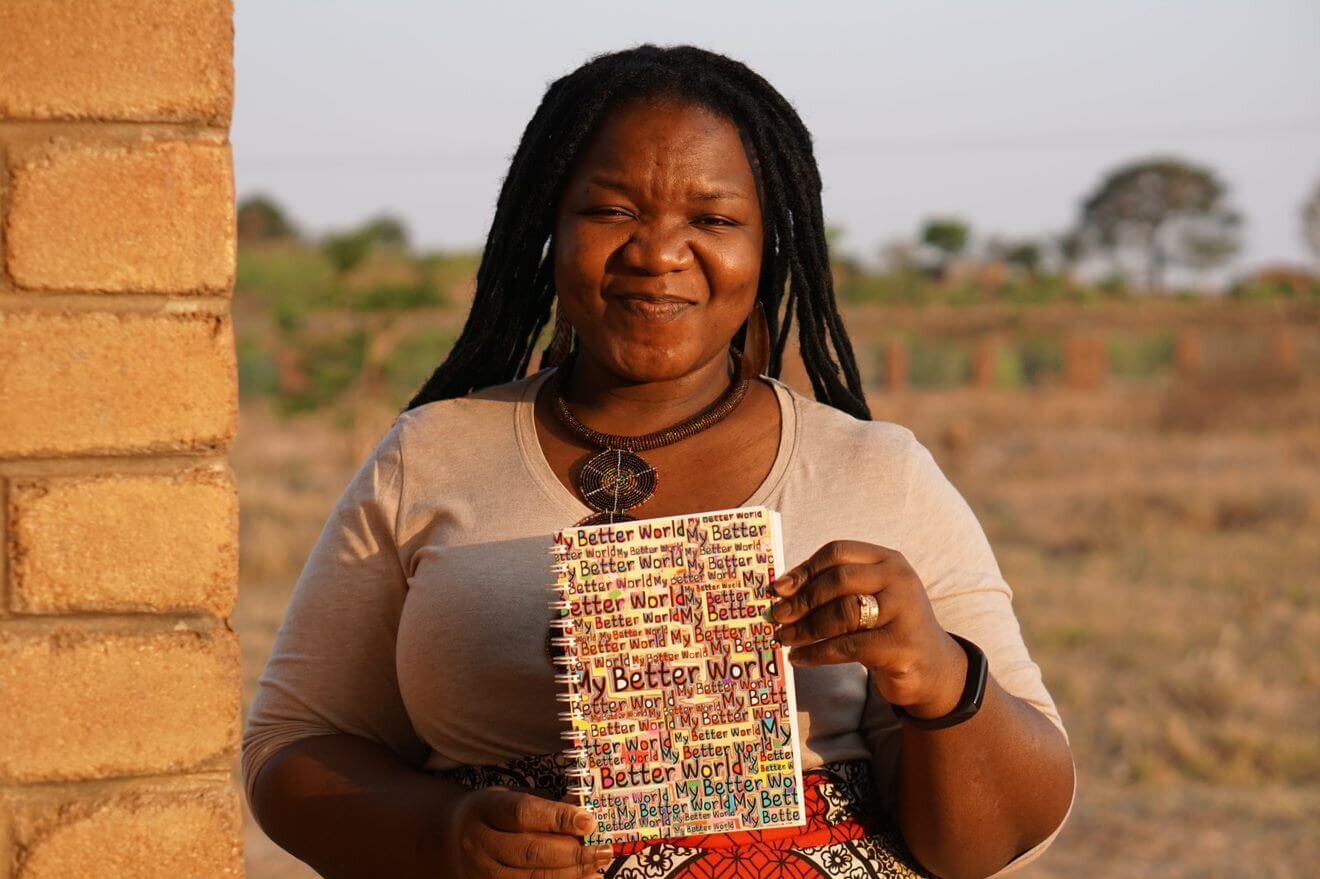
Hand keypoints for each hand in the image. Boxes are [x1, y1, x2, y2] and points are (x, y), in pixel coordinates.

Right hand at [443, 785, 612, 877]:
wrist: (452, 838)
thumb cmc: (495, 814)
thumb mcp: (512, 798)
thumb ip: (547, 806)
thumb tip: (587, 812)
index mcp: (486, 808)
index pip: (524, 813)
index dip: (559, 818)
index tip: (590, 822)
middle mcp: (479, 843)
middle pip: (530, 851)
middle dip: (573, 853)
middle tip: (603, 851)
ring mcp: (481, 873)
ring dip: (569, 876)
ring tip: (597, 870)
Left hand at [769, 540, 968, 719]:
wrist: (933, 667)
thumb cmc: (888, 627)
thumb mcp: (868, 597)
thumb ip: (835, 588)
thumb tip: (782, 590)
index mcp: (888, 560)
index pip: (839, 552)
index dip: (805, 568)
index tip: (779, 588)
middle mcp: (899, 580)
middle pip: (838, 580)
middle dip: (802, 600)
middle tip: (777, 616)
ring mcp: (903, 612)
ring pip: (842, 613)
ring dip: (806, 628)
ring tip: (785, 638)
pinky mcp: (899, 646)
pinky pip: (847, 646)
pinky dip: (816, 653)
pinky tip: (799, 658)